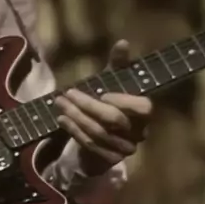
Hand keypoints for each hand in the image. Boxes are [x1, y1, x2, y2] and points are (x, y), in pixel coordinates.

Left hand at [55, 40, 151, 176]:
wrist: (99, 137)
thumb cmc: (108, 104)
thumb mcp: (111, 82)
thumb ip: (118, 64)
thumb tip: (123, 42)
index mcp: (144, 113)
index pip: (143, 107)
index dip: (122, 101)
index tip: (102, 93)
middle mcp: (139, 133)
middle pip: (114, 120)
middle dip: (88, 105)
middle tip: (67, 94)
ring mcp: (125, 149)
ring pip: (99, 133)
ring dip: (76, 117)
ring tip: (60, 103)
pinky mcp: (109, 160)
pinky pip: (90, 145)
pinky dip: (74, 131)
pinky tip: (62, 119)